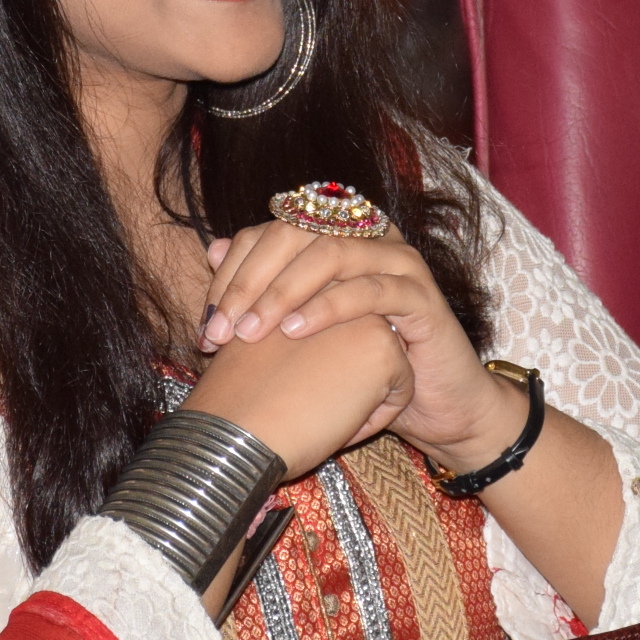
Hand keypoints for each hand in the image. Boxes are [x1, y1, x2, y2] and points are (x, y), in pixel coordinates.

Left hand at [201, 221, 527, 480]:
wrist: (430, 409)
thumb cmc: (358, 367)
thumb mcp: (301, 329)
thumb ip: (263, 288)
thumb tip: (214, 250)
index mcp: (338, 235)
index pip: (271, 230)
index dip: (233, 269)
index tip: (208, 319)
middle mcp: (371, 237)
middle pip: (297, 232)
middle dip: (251, 280)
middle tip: (222, 328)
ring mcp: (400, 262)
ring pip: (332, 254)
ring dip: (283, 291)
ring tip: (252, 331)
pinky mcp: (423, 297)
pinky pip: (372, 289)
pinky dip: (329, 307)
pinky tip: (296, 332)